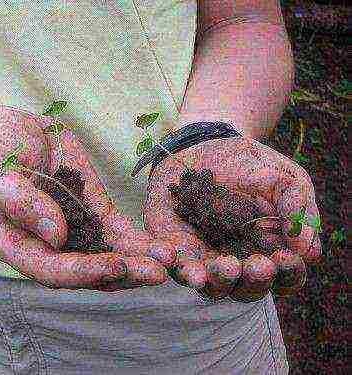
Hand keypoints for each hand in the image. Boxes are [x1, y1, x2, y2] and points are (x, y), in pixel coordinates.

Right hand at [0, 106, 171, 290]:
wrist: (14, 128)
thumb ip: (18, 201)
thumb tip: (54, 235)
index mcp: (15, 244)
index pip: (50, 270)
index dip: (83, 272)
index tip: (116, 265)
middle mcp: (47, 246)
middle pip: (86, 272)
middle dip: (123, 274)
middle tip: (156, 273)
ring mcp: (73, 231)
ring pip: (108, 257)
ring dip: (139, 262)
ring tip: (171, 262)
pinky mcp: (93, 213)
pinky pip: (119, 233)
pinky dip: (141, 242)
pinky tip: (165, 248)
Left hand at [143, 136, 321, 301]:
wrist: (205, 147)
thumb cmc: (250, 167)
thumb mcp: (283, 179)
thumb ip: (298, 209)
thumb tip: (308, 251)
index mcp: (269, 250)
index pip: (285, 276)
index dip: (289, 272)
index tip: (286, 257)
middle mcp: (239, 261)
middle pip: (248, 288)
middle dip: (254, 279)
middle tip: (258, 264)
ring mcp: (205, 259)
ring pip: (212, 286)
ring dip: (219, 280)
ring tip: (225, 265)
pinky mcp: (176, 249)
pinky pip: (174, 267)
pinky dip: (177, 267)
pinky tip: (180, 261)